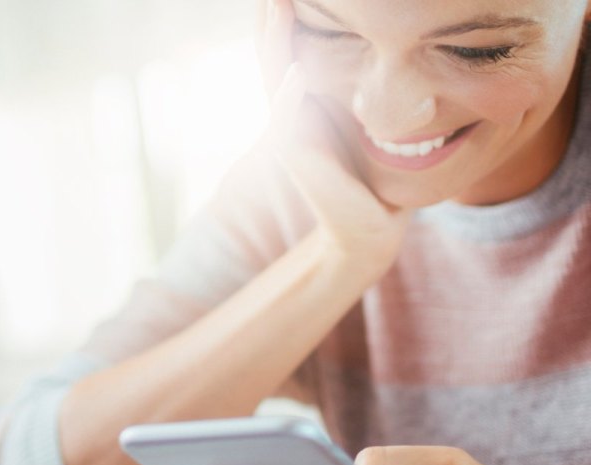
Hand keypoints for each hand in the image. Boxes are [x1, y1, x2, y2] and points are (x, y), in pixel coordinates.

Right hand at [257, 0, 409, 269]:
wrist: (372, 227)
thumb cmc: (379, 173)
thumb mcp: (377, 117)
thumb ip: (374, 84)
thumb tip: (405, 41)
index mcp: (307, 96)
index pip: (292, 42)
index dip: (290, 12)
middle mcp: (291, 109)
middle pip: (274, 50)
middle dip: (274, 16)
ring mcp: (290, 131)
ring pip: (275, 76)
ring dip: (274, 41)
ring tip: (278, 4)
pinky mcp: (298, 157)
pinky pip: (287, 121)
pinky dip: (290, 95)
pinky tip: (298, 70)